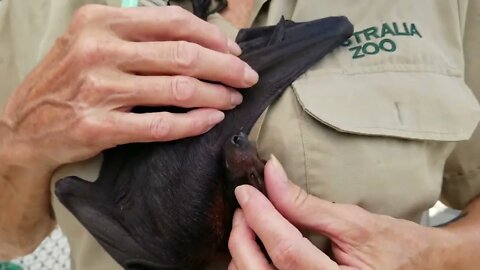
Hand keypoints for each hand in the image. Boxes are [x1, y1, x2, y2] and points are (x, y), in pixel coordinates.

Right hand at [0, 5, 257, 170]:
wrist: (24, 128)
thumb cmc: (65, 81)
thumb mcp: (90, 40)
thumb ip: (135, 33)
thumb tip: (193, 38)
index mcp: (100, 22)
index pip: (173, 21)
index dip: (212, 36)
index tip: (233, 50)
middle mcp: (98, 50)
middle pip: (184, 55)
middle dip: (226, 67)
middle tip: (246, 77)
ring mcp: (98, 89)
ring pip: (178, 89)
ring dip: (216, 95)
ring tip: (233, 99)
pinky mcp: (99, 127)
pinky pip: (161, 125)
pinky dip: (193, 123)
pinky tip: (211, 120)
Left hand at [228, 156, 456, 269]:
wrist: (420, 267)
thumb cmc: (395, 246)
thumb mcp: (354, 222)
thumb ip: (307, 204)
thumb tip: (271, 175)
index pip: (287, 250)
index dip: (262, 217)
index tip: (246, 192)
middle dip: (244, 236)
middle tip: (245, 206)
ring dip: (243, 250)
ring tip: (251, 221)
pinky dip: (252, 263)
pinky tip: (257, 243)